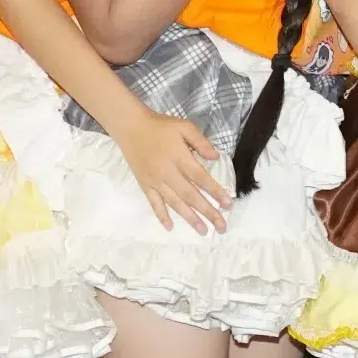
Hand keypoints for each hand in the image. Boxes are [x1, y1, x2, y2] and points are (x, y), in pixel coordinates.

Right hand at [116, 111, 230, 232]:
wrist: (131, 127)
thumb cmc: (161, 127)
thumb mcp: (184, 126)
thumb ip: (201, 141)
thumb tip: (216, 157)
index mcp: (179, 157)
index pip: (200, 177)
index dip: (214, 191)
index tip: (227, 204)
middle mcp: (167, 172)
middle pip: (190, 195)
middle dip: (207, 211)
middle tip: (221, 226)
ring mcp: (155, 180)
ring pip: (174, 203)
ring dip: (189, 218)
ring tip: (203, 231)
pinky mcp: (145, 184)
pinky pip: (154, 203)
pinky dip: (161, 215)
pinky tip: (170, 227)